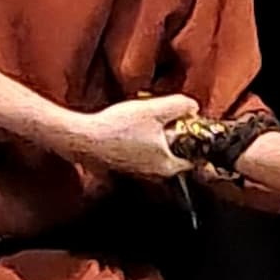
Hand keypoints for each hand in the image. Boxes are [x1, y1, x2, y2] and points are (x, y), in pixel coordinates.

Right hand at [74, 94, 198, 177]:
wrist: (84, 139)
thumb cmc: (118, 128)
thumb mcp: (155, 109)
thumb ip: (180, 106)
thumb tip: (193, 107)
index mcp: (168, 165)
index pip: (193, 159)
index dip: (195, 142)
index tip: (190, 127)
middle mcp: (155, 174)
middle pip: (175, 155)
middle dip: (175, 138)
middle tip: (169, 119)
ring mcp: (138, 172)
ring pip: (157, 155)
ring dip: (157, 139)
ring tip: (147, 120)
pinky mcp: (124, 167)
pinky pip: (141, 155)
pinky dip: (141, 142)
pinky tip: (131, 127)